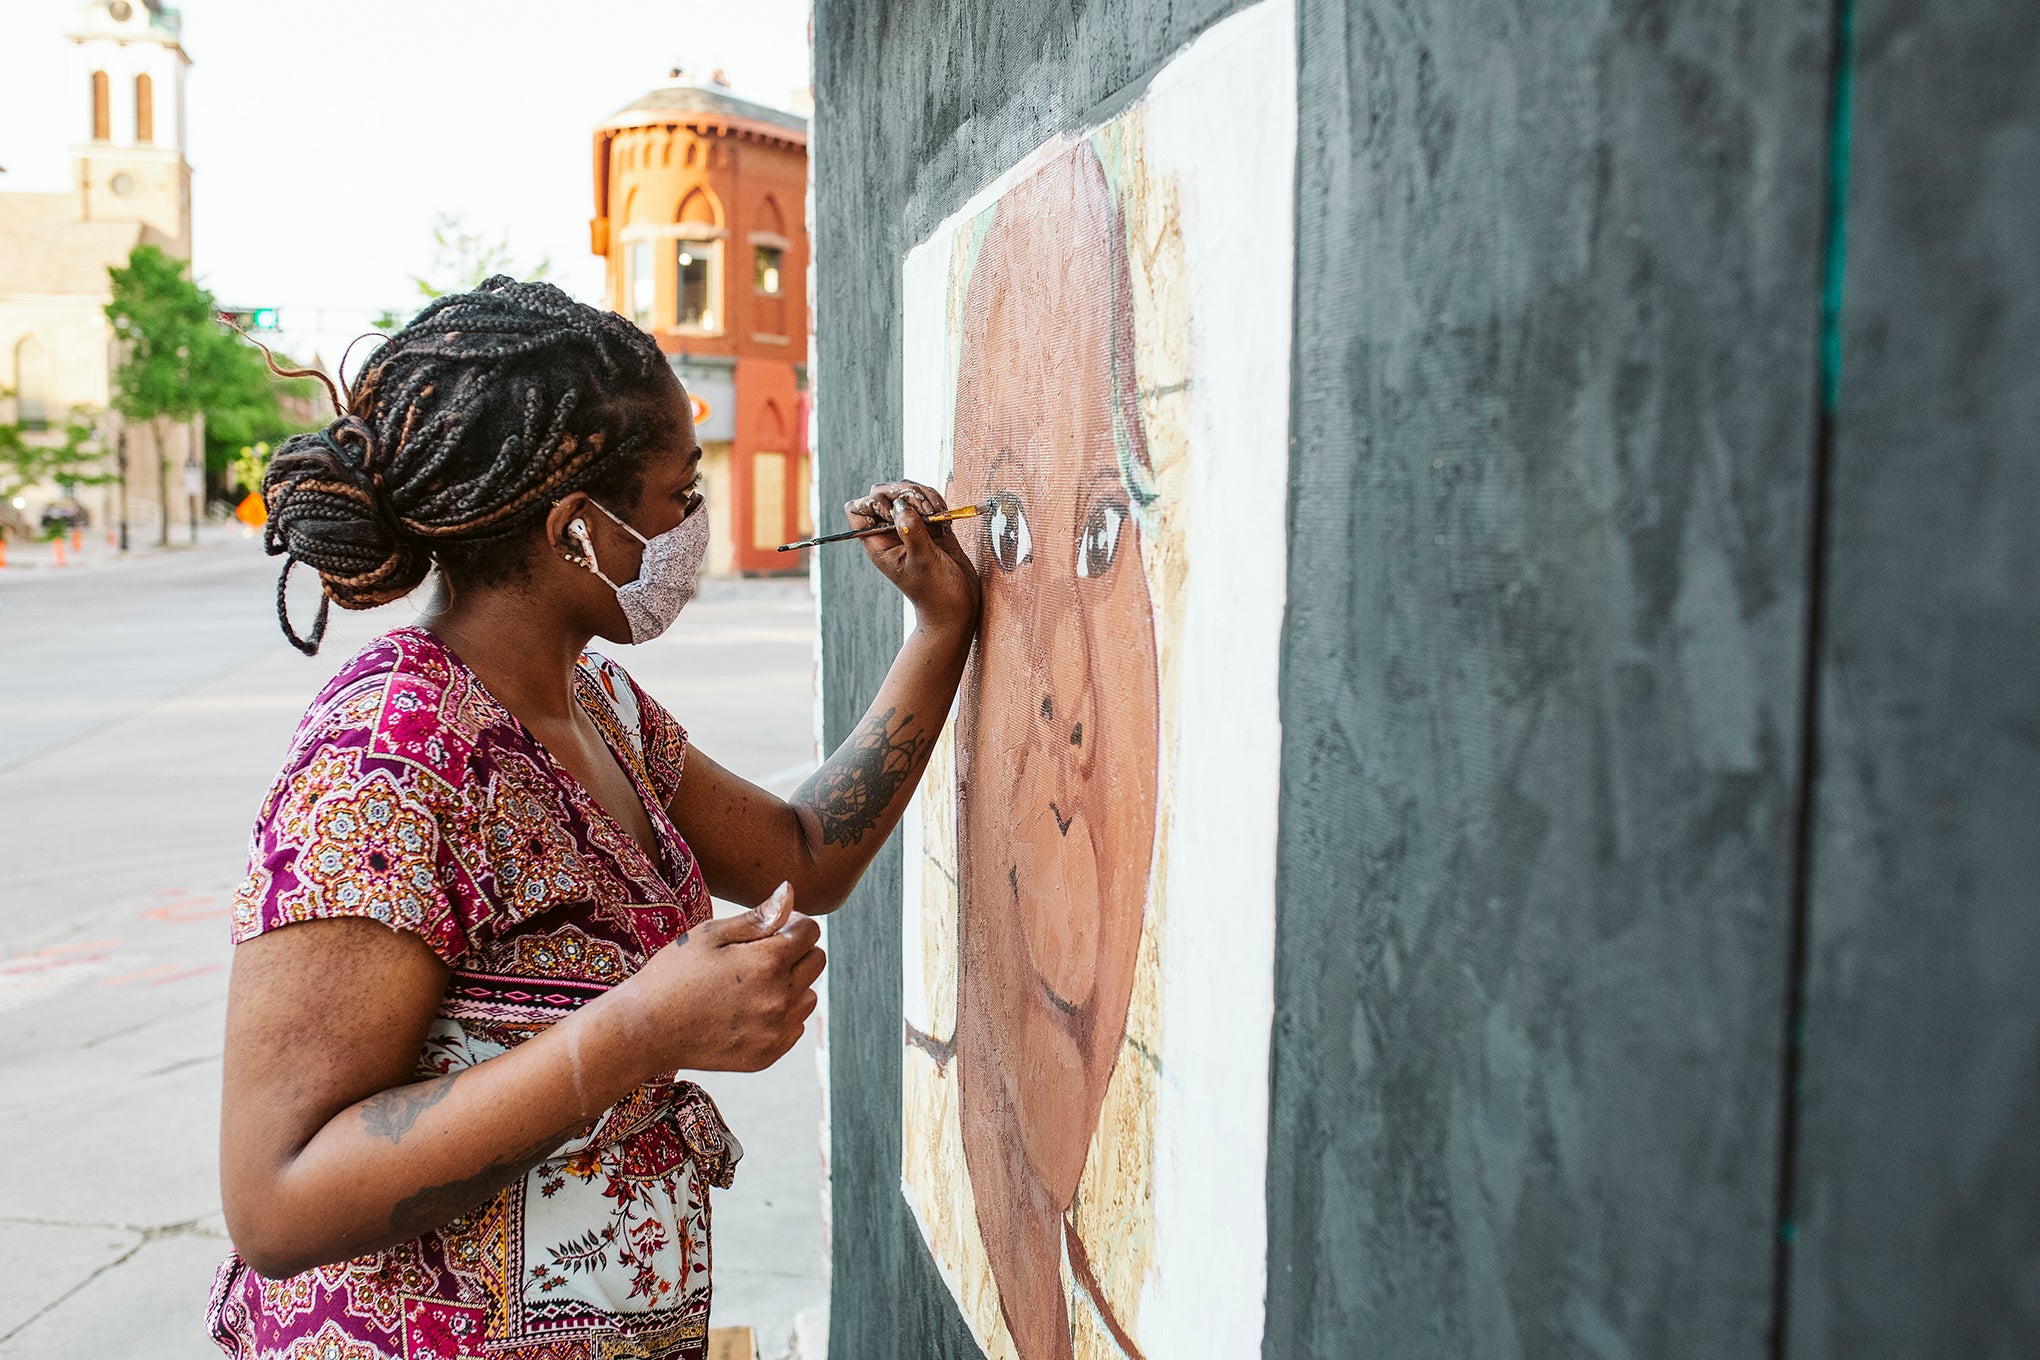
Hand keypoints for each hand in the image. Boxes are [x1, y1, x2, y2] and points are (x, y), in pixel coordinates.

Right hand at [605, 882, 823, 1075]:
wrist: (646, 1029)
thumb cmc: (673, 974)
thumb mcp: (711, 935)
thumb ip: (758, 917)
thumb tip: (790, 892)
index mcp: (767, 962)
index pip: (810, 931)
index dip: (793, 923)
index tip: (770, 928)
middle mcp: (779, 998)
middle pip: (816, 961)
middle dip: (796, 951)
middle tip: (759, 955)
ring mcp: (775, 1030)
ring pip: (809, 995)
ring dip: (792, 985)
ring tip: (752, 985)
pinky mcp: (768, 1054)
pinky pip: (794, 1026)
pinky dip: (780, 1015)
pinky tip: (748, 1010)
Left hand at [845, 481, 980, 635]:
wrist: (957, 605)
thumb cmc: (935, 592)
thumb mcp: (922, 561)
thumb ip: (911, 531)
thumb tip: (901, 505)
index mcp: (878, 543)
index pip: (857, 509)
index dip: (873, 502)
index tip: (894, 512)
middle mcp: (890, 532)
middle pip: (884, 493)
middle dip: (903, 491)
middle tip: (923, 508)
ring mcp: (910, 527)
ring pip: (907, 492)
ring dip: (923, 495)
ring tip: (937, 514)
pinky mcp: (930, 525)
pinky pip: (927, 500)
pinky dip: (936, 502)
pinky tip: (945, 518)